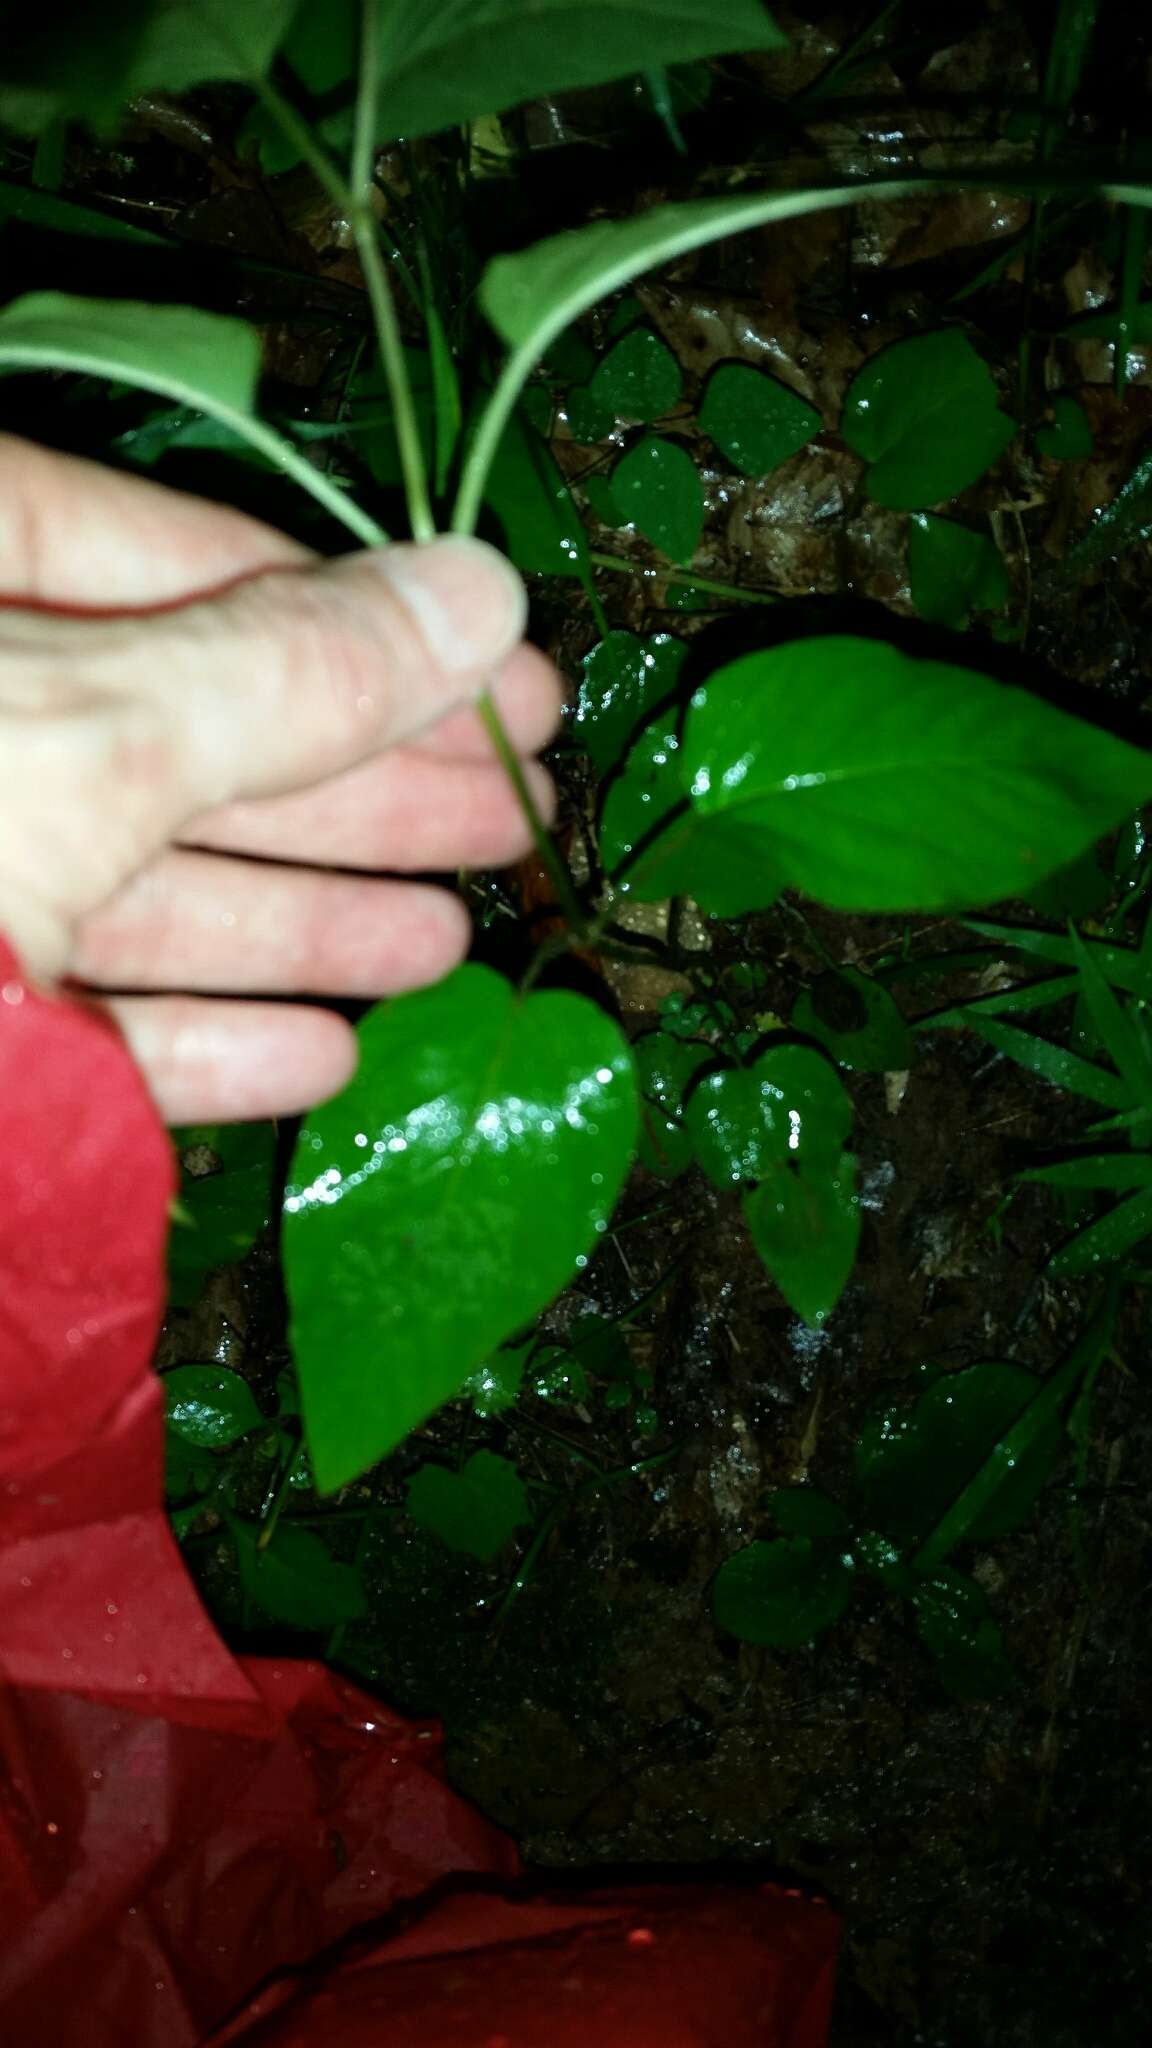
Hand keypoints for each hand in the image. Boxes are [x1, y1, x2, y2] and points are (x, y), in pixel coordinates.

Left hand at [0, 435, 560, 1122]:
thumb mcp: (89, 732)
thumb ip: (288, 673)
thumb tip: (478, 592)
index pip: (184, 561)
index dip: (369, 623)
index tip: (514, 680)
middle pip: (177, 732)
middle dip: (358, 790)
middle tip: (514, 818)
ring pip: (135, 884)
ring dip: (300, 925)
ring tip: (441, 947)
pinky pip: (80, 1024)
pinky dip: (198, 1042)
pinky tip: (318, 1058)